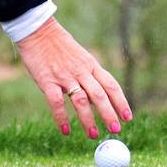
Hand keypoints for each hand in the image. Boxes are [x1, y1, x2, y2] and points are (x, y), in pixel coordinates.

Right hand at [15, 17, 131, 137]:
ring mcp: (64, 76)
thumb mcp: (80, 57)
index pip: (111, 85)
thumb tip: (97, 96)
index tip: (128, 117)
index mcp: (91, 64)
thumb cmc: (59, 46)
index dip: (121, 102)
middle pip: (99, 95)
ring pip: (81, 101)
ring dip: (88, 120)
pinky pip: (57, 102)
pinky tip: (65, 130)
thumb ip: (89, 74)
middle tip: (116, 130)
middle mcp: (81, 71)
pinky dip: (61, 117)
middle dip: (109, 114)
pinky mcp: (47, 80)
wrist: (38, 31)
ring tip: (93, 135)